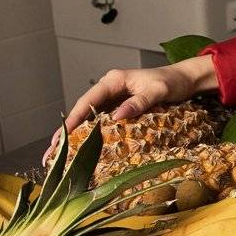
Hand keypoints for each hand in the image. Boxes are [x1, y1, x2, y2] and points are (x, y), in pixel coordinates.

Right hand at [50, 56, 216, 158]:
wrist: (185, 79)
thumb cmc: (172, 82)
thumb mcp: (157, 91)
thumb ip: (138, 102)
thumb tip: (117, 116)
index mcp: (114, 80)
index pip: (88, 100)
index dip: (74, 118)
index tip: (63, 134)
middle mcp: (110, 88)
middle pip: (83, 110)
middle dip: (67, 130)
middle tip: (51, 151)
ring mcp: (114, 98)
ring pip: (90, 117)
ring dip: (76, 135)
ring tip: (60, 155)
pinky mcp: (120, 107)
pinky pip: (102, 121)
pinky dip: (92, 134)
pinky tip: (83, 149)